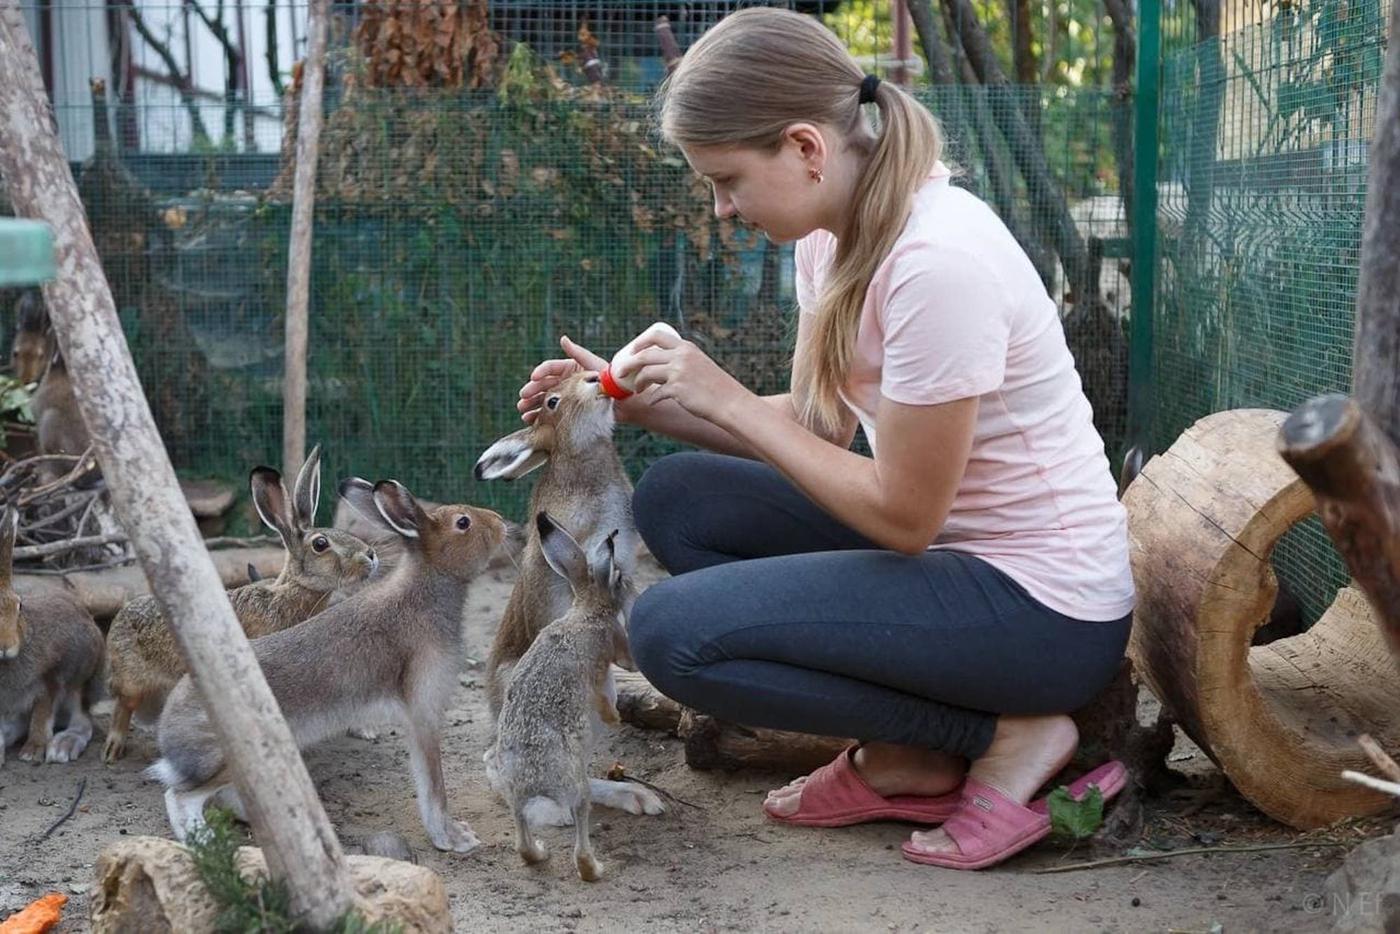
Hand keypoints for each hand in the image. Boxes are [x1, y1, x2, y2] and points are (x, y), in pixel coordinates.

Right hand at [516, 336, 607, 422]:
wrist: (624, 403)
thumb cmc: (611, 380)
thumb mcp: (593, 364)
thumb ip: (577, 353)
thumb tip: (563, 339)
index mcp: (569, 368)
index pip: (549, 368)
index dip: (540, 372)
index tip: (534, 377)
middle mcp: (564, 382)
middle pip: (543, 384)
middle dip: (531, 390)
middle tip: (523, 396)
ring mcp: (565, 397)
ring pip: (543, 399)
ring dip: (531, 404)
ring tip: (522, 409)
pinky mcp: (567, 411)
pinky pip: (550, 413)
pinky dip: (538, 416)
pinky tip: (530, 419)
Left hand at [618, 330, 749, 423]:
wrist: (730, 402)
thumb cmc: (716, 387)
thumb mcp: (700, 364)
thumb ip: (682, 361)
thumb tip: (660, 366)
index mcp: (686, 347)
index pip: (656, 336)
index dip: (640, 342)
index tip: (632, 351)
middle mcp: (681, 356)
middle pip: (645, 354)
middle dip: (629, 363)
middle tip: (621, 372)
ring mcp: (678, 372)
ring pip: (646, 373)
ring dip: (637, 382)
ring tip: (636, 389)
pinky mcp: (677, 389)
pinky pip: (656, 393)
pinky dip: (652, 398)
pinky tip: (652, 402)